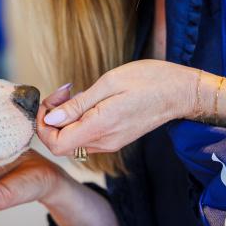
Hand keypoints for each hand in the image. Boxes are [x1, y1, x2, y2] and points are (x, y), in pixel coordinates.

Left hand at [37, 59, 203, 156]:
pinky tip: (88, 101)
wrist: (181, 92)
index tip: (50, 102)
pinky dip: (79, 120)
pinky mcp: (115, 139)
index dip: (44, 125)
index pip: (56, 144)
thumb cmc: (149, 80)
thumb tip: (50, 119)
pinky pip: (87, 135)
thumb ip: (77, 105)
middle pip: (61, 143)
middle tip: (63, 92)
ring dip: (65, 118)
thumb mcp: (109, 84)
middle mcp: (104, 142)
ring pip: (73, 139)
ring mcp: (110, 143)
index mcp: (100, 128)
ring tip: (75, 93)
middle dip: (52, 118)